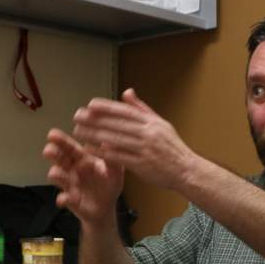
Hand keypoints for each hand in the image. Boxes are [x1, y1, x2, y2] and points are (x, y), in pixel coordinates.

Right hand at [43, 128, 124, 225]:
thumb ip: (112, 158)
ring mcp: (69, 184)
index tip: (52, 134)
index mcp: (82, 158)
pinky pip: (63, 198)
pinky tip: (63, 199)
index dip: (61, 140)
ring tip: (55, 173)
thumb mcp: (115, 171)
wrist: (107, 207)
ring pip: (58, 177)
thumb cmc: (109, 184)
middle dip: (52, 153)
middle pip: (59, 158)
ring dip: (56, 174)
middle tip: (48, 150)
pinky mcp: (70, 200)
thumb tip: (108, 142)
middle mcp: (71, 169)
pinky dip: (62, 198)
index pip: (69, 147)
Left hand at [71, 89, 199, 190]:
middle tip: (78, 116)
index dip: (107, 108)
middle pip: (117, 124)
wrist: (187, 171)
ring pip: (115, 139)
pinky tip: (90, 149)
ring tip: (78, 131)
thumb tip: (127, 92)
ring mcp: (146, 150)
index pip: (126, 111)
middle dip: (95, 120)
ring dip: (94, 135)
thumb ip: (141, 109)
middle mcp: (149, 134)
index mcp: (153, 123)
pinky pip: (118, 157)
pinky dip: (103, 152)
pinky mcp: (142, 165)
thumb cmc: (173, 149)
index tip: (91, 105)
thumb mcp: (161, 124)